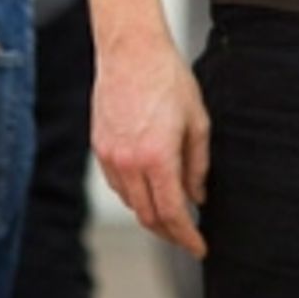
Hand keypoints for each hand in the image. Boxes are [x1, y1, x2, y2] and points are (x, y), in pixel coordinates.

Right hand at [92, 32, 209, 256]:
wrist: (131, 50)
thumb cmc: (167, 77)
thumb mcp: (196, 120)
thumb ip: (198, 164)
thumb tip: (198, 196)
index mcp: (157, 156)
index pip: (172, 213)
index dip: (187, 237)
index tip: (199, 247)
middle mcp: (129, 162)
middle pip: (148, 216)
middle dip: (169, 232)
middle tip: (187, 236)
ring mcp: (109, 156)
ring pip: (131, 202)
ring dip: (151, 213)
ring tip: (171, 212)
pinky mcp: (99, 147)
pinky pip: (116, 184)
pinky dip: (134, 194)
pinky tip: (148, 188)